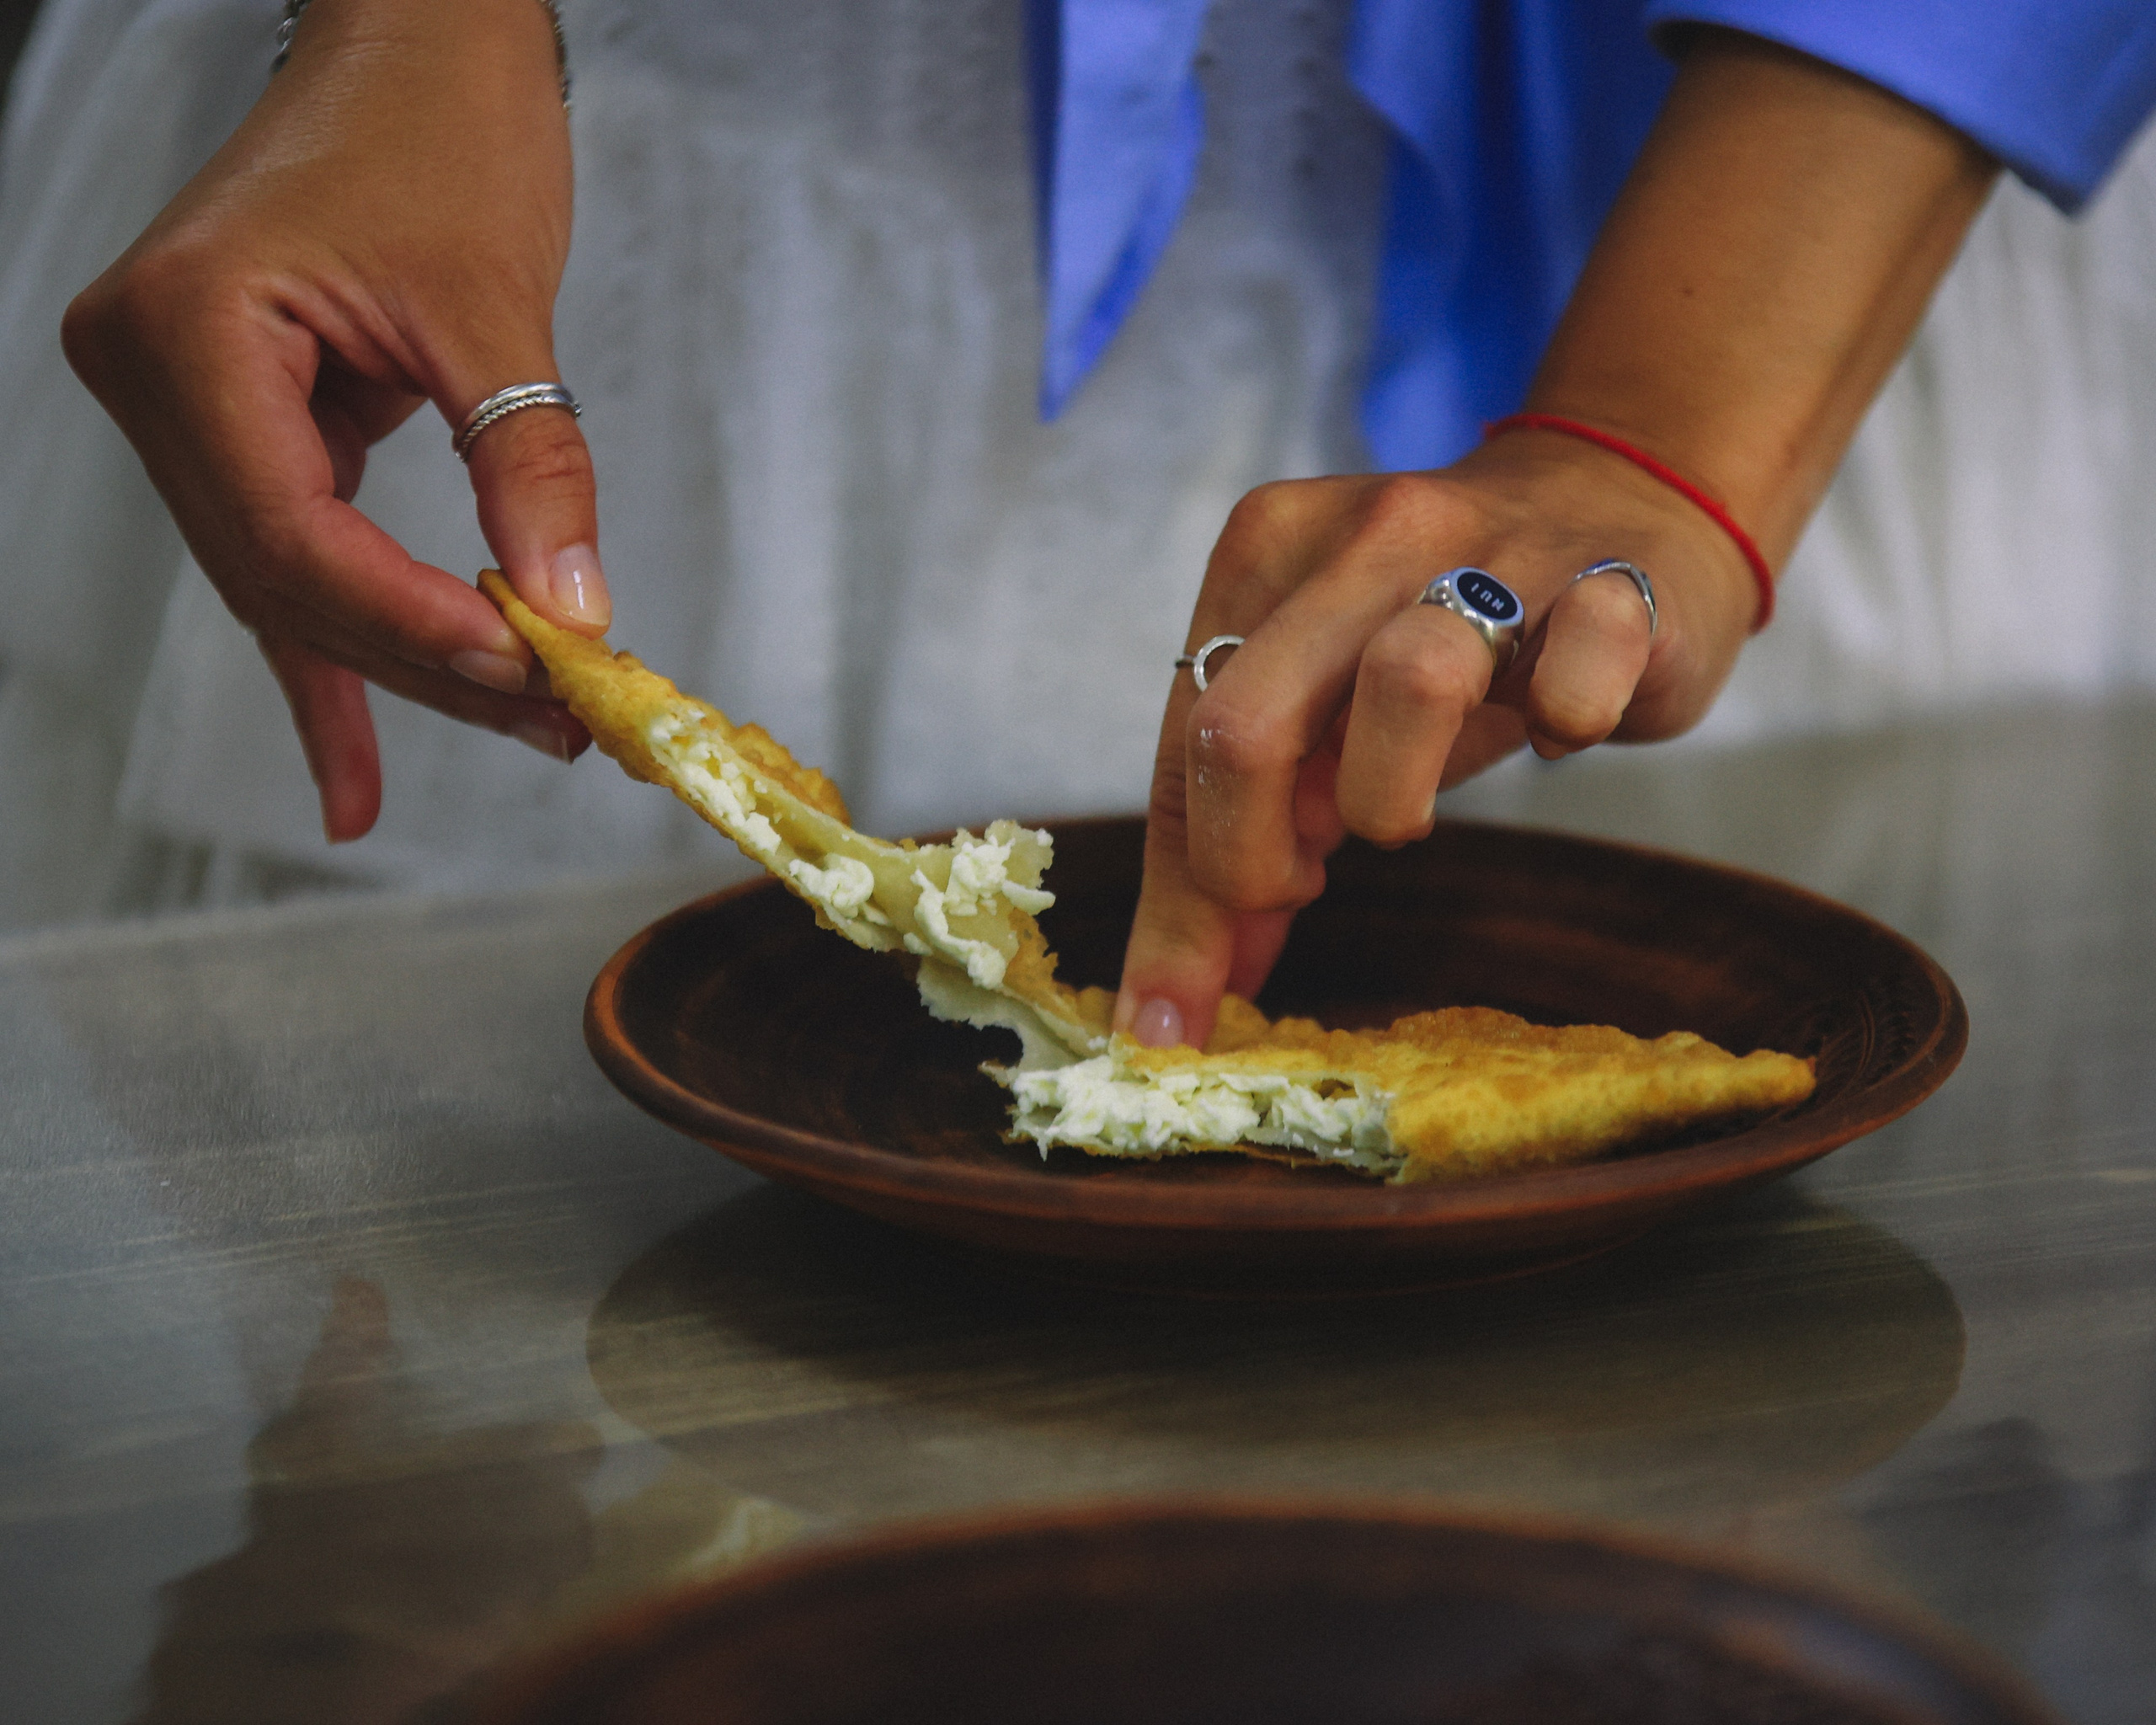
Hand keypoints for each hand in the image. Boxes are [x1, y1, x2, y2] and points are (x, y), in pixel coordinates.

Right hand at [62, 0, 604, 842]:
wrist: (414, 47)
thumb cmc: (441, 130)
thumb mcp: (497, 304)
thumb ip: (531, 465)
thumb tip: (574, 614)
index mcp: (186, 331)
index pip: (292, 536)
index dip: (416, 627)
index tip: (535, 672)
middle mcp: (154, 376)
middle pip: (292, 582)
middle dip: (431, 666)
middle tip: (560, 722)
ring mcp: (187, 406)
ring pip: (299, 589)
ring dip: (415, 667)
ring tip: (532, 727)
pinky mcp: (240, 426)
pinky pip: (297, 564)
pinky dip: (345, 656)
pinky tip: (357, 777)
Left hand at [1115, 432, 1756, 1050]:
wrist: (1627, 496)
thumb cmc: (1451, 631)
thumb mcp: (1331, 711)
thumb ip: (1250, 828)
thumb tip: (1187, 997)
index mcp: (1268, 552)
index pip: (1184, 738)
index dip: (1181, 894)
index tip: (1179, 1018)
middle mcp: (1366, 536)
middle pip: (1246, 721)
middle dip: (1251, 861)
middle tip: (1299, 891)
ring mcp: (1494, 548)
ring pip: (1404, 682)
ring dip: (1390, 800)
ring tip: (1404, 815)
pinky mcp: (1617, 582)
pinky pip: (1576, 680)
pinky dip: (1565, 727)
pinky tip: (1561, 728)